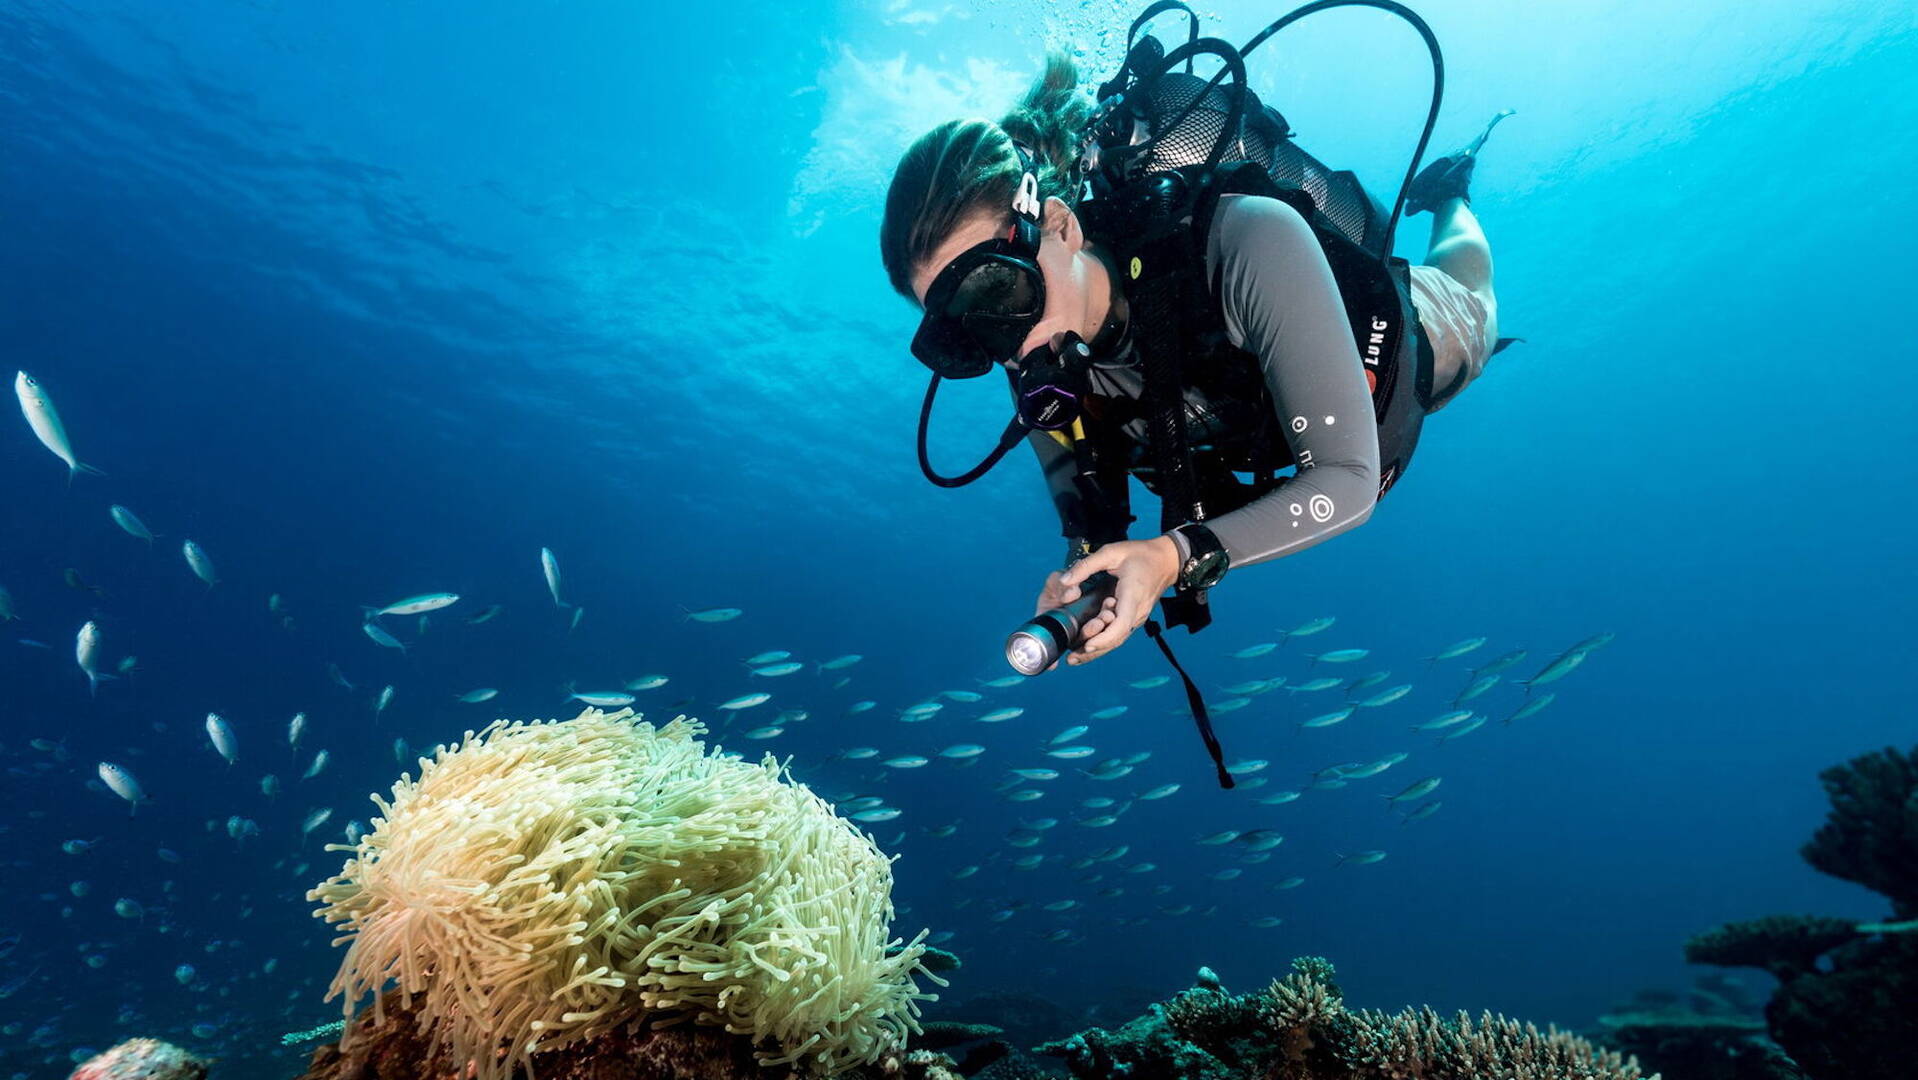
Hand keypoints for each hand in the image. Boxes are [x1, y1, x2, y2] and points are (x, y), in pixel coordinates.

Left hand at [1054, 536, 1180, 665]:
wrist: (1166, 560)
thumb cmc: (1140, 554)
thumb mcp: (1111, 552)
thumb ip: (1086, 566)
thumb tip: (1064, 581)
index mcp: (1132, 595)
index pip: (1121, 625)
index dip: (1104, 638)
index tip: (1087, 646)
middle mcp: (1137, 611)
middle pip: (1117, 639)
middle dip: (1095, 651)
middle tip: (1071, 659)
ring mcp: (1138, 616)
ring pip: (1118, 639)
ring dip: (1098, 650)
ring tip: (1075, 659)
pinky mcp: (1135, 617)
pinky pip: (1119, 633)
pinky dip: (1104, 642)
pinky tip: (1088, 647)